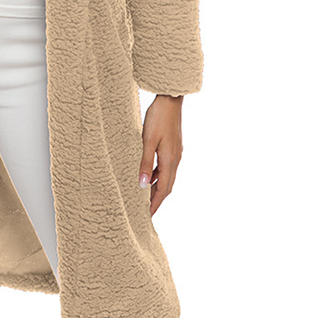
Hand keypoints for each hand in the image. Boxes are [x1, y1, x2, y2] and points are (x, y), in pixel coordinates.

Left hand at [138, 95, 183, 215]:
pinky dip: (157, 175)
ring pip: (166, 177)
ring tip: (144, 197)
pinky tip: (148, 175)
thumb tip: (142, 185)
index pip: (163, 189)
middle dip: (156, 200)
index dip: (155, 204)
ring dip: (156, 188)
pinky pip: (165, 167)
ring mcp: (175, 153)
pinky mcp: (173, 147)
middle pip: (166, 186)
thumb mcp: (147, 141)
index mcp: (170, 160)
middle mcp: (175, 159)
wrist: (170, 100)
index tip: (147, 216)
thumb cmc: (158, 118)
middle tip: (145, 212)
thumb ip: (144, 163)